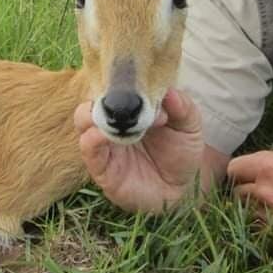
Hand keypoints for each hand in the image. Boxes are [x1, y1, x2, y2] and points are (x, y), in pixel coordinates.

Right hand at [74, 89, 206, 212]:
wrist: (180, 190)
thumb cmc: (180, 153)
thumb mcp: (189, 127)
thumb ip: (183, 107)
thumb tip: (169, 91)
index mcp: (131, 106)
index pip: (116, 84)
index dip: (127, 82)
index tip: (148, 91)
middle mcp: (113, 121)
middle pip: (93, 97)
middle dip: (105, 95)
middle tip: (130, 103)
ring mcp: (104, 143)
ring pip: (83, 120)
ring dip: (94, 114)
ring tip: (118, 119)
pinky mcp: (101, 167)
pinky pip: (88, 148)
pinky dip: (93, 138)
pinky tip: (108, 136)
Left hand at [228, 151, 272, 239]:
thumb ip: (271, 163)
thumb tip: (249, 168)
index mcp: (270, 166)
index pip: (234, 168)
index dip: (239, 172)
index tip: (245, 176)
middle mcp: (265, 189)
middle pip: (236, 191)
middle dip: (245, 191)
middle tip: (262, 193)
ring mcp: (269, 214)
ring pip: (246, 211)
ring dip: (255, 210)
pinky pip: (259, 228)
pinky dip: (266, 225)